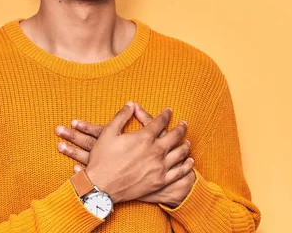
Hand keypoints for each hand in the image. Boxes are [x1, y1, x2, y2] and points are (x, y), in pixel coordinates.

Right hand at [56, 103, 194, 206]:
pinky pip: (179, 172)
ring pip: (179, 153)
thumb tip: (130, 104)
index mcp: (144, 137)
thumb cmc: (102, 159)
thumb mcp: (108, 133)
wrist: (102, 186)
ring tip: (187, 141)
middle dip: (181, 128)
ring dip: (185, 145)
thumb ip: (121, 116)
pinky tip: (189, 162)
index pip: (160, 122)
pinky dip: (186, 166)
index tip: (169, 111)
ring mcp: (159, 167)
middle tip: (184, 124)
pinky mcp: (160, 181)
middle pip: (175, 136)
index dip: (166, 115)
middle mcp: (156, 151)